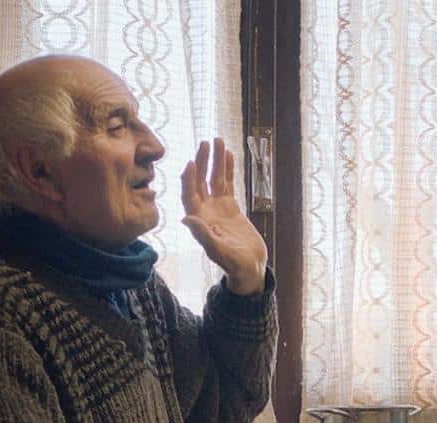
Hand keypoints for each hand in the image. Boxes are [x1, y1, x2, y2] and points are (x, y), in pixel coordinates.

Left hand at [180, 138, 267, 294]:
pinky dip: (228, 169)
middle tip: (205, 143)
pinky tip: (228, 154)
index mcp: (199, 221)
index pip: (189, 195)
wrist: (250, 268)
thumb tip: (187, 219)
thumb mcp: (219, 251)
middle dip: (202, 162)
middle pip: (200, 182)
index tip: (191, 162)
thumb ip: (204, 235)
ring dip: (215, 161)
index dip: (189, 179)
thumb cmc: (234, 265)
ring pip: (214, 179)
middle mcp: (205, 211)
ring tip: (218, 140)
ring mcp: (217, 207)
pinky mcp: (231, 207)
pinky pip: (228, 184)